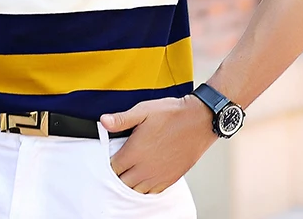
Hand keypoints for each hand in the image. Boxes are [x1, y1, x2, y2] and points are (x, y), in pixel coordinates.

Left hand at [100, 95, 216, 193]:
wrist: (198, 121)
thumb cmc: (172, 114)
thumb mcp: (143, 110)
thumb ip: (122, 119)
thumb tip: (104, 121)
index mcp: (135, 152)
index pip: (114, 167)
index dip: (111, 161)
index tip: (114, 153)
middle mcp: (145, 168)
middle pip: (123, 181)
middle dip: (120, 173)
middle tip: (122, 161)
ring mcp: (158, 176)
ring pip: (137, 189)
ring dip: (131, 182)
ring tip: (132, 169)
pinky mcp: (170, 179)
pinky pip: (152, 192)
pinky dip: (146, 188)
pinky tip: (146, 177)